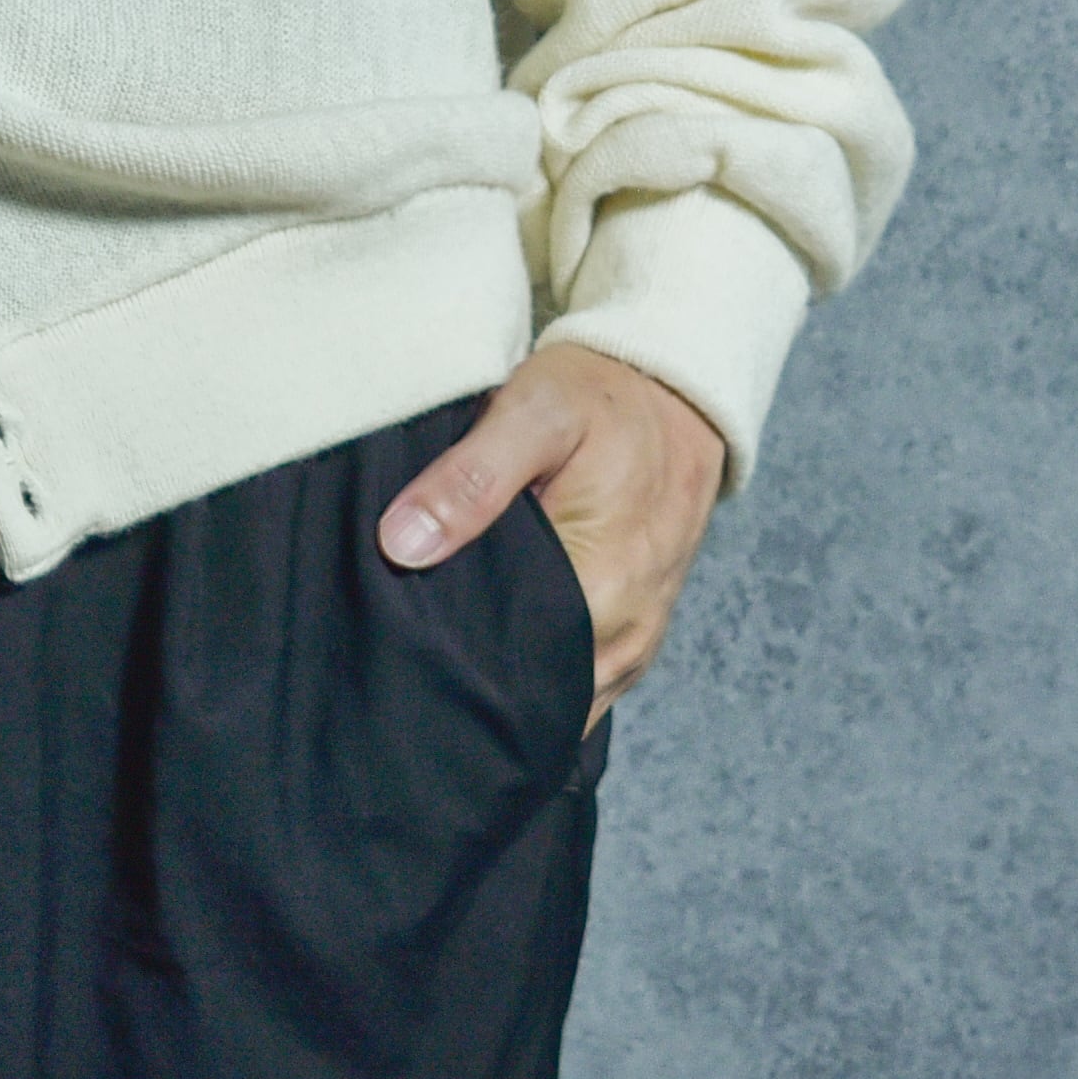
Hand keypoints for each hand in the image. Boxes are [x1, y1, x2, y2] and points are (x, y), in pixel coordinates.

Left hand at [375, 346, 726, 730]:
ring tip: (448, 648)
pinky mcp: (638, 625)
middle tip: (411, 651)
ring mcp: (638, 636)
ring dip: (511, 678)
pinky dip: (543, 665)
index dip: (452, 669)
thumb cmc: (600, 395)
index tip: (402, 652)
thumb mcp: (531, 414)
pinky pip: (585, 673)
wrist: (675, 386)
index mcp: (600, 594)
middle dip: (476, 682)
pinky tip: (497, 639)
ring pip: (562, 691)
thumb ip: (469, 481)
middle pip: (535, 692)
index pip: (512, 675)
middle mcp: (626, 633)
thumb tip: (402, 546)